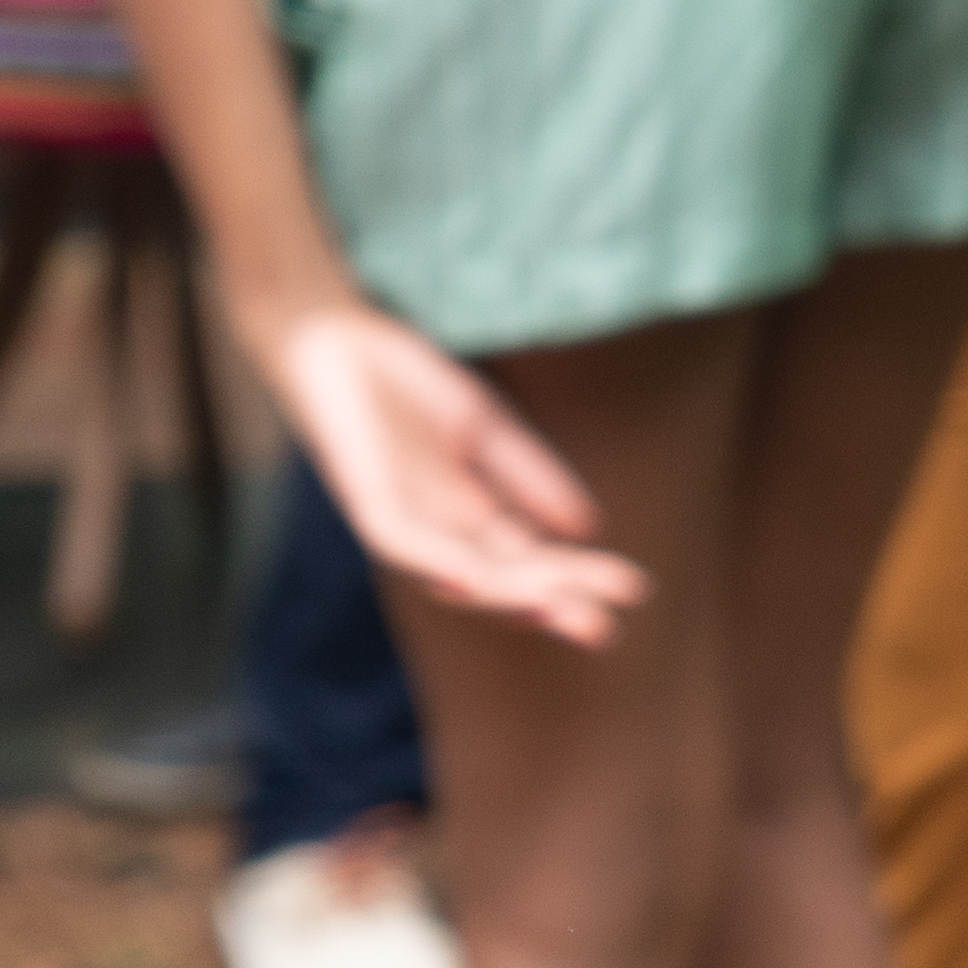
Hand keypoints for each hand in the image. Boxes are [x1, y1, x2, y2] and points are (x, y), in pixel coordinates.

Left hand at [263, 299, 640, 646]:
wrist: (331, 338)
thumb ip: (529, 475)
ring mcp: (397, 519)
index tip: (636, 589)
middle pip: (499, 582)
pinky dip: (436, 561)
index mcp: (463, 517)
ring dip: (508, 596)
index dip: (576, 579)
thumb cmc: (399, 382)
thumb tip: (589, 525)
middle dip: (550, 604)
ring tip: (561, 608)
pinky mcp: (364, 497)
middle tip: (604, 629)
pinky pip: (400, 543)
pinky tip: (472, 576)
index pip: (526, 562)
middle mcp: (432, 531)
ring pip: (457, 576)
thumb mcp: (483, 429)